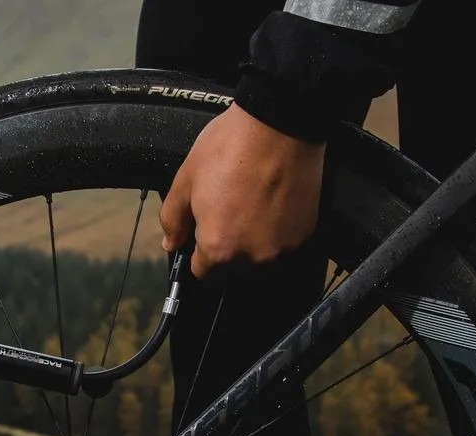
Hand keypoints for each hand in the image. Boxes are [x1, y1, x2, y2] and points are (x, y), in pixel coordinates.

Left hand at [160, 102, 325, 278]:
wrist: (280, 123)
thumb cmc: (229, 148)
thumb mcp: (185, 181)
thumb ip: (173, 220)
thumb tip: (170, 243)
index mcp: (219, 247)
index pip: (202, 272)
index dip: (197, 253)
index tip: (201, 233)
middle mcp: (253, 255)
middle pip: (232, 268)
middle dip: (225, 247)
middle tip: (226, 210)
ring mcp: (283, 246)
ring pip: (259, 257)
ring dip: (251, 241)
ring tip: (249, 203)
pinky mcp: (305, 231)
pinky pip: (283, 242)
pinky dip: (275, 229)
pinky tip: (271, 202)